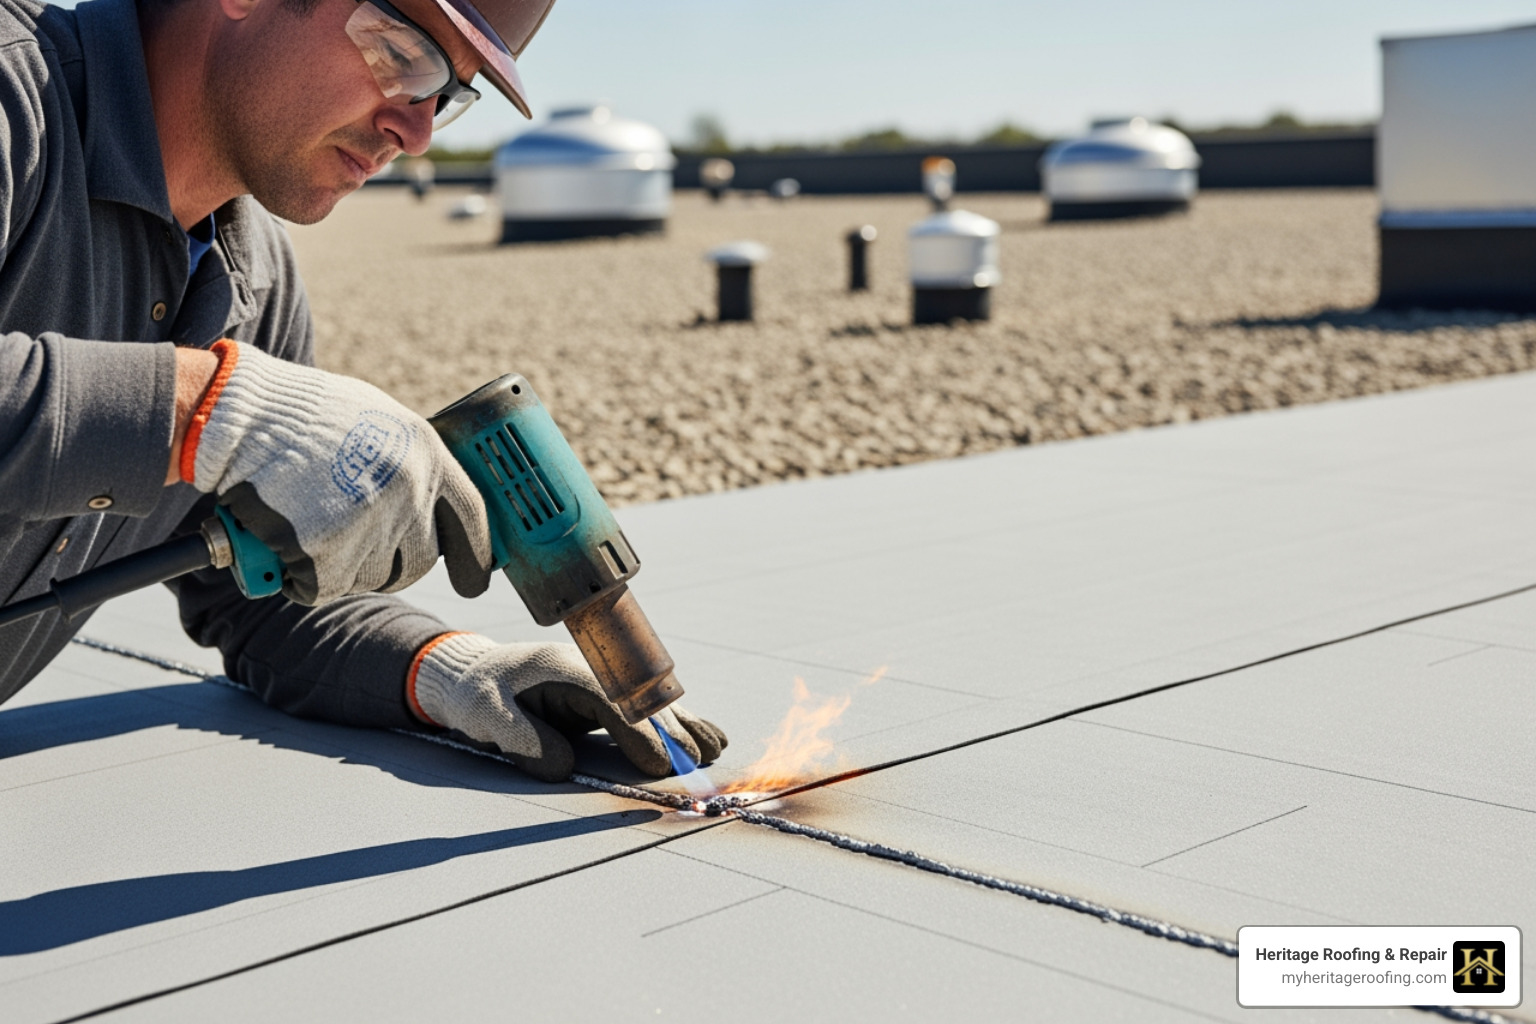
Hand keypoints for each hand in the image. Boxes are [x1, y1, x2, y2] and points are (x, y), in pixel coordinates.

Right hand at [181, 340, 492, 604]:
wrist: (240, 414)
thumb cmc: (298, 414)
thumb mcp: (374, 420)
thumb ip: (405, 462)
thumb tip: (424, 501)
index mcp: (427, 454)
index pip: (471, 518)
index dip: (475, 556)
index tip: (476, 583)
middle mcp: (410, 492)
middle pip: (417, 563)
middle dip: (390, 568)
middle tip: (351, 553)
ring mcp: (372, 525)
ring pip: (369, 578)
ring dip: (338, 567)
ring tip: (304, 526)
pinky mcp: (328, 553)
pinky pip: (320, 588)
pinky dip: (298, 578)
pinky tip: (279, 544)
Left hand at [408, 633, 727, 781]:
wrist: (470, 672)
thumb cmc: (477, 694)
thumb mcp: (486, 715)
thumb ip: (522, 739)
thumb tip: (563, 768)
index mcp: (566, 670)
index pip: (614, 704)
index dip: (640, 734)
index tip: (661, 764)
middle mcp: (593, 670)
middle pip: (643, 701)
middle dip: (673, 731)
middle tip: (698, 763)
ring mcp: (603, 679)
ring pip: (652, 702)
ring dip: (684, 725)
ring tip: (714, 748)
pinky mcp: (605, 693)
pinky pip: (647, 707)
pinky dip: (676, 721)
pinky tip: (704, 733)